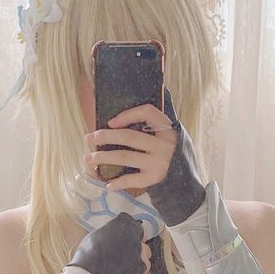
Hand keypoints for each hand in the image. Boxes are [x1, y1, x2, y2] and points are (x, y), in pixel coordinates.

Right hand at [66, 213, 148, 273]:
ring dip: (137, 254)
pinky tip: (126, 271)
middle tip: (124, 249)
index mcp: (122, 222)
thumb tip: (112, 233)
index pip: (128, 220)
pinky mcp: (142, 265)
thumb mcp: (96, 235)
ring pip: (145, 250)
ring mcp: (140, 250)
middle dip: (133, 240)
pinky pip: (144, 265)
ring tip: (124, 262)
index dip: (125, 228)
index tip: (122, 233)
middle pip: (139, 234)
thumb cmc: (88, 255)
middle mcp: (134, 233)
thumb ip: (109, 231)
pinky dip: (137, 268)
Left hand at [84, 86, 206, 224]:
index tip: (110, 122)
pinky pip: (131, 179)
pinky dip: (118, 182)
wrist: (186, 182)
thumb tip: (164, 89)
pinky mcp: (154, 179)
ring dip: (103, 158)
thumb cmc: (175, 154)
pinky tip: (107, 184)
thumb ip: (161, 119)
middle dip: (105, 136)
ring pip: (125, 157)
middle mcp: (164, 145)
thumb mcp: (175, 133)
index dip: (127, 115)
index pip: (147, 112)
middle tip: (88, 138)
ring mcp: (158, 163)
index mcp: (168, 129)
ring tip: (88, 159)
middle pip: (129, 136)